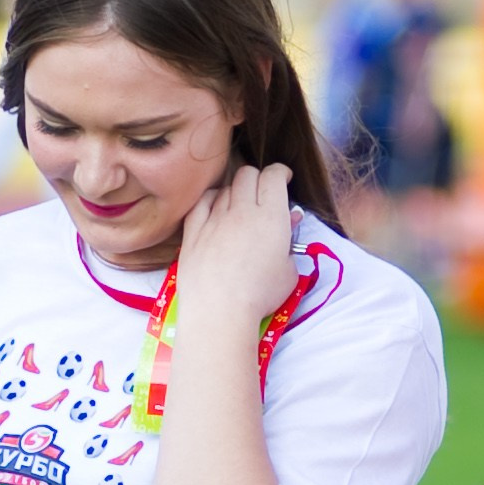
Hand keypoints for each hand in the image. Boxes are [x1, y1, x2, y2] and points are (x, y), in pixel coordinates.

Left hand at [172, 163, 297, 335]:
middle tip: (263, 193)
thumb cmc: (260, 296)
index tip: (284, 179)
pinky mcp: (193, 232)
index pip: (274, 176)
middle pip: (248, 174)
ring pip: (226, 188)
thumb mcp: (289, 272)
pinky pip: (202, 202)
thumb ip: (289, 244)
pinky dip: (211, 199)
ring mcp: (214, 219)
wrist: (219, 312)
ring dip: (236, 191)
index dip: (281, 172)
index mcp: (271, 217)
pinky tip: (215, 206)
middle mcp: (242, 210)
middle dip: (258, 178)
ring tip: (241, 208)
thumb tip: (287, 224)